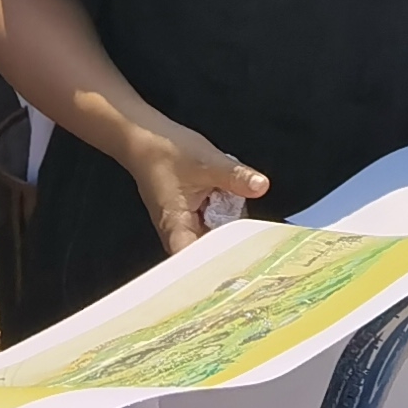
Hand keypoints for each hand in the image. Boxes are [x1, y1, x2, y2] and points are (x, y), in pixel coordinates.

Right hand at [124, 118, 268, 256]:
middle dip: (233, 251)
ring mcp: (184, 226)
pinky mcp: (190, 217)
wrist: (145, 139)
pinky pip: (211, 226)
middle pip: (209, 255)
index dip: (221, 268)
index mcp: (176, 227)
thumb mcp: (207, 162)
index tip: (246, 268)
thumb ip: (235, 177)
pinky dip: (224, 221)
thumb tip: (262, 186)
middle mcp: (177, 233)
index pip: (198, 263)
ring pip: (212, 239)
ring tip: (254, 235)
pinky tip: (239, 215)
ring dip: (230, 234)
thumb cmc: (166, 152)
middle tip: (260, 252)